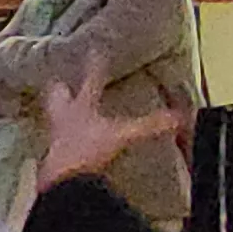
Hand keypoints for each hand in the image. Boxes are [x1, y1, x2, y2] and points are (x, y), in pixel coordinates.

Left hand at [35, 71, 185, 193]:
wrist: (60, 180)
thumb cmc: (86, 151)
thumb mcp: (124, 135)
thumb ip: (151, 125)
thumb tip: (180, 116)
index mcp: (80, 105)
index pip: (91, 80)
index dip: (95, 65)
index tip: (96, 51)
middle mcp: (63, 117)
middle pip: (57, 94)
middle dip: (60, 86)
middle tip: (60, 78)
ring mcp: (55, 136)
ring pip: (52, 116)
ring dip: (57, 111)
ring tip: (61, 107)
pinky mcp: (52, 157)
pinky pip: (56, 142)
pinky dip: (61, 138)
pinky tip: (67, 143)